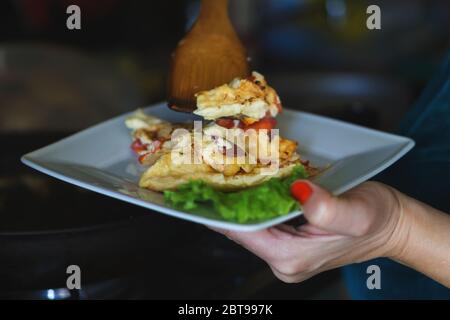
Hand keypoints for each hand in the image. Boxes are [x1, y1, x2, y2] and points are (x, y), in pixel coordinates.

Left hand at [212, 180, 408, 282]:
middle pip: (240, 230)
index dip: (217, 212)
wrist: (392, 227)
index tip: (196, 191)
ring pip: (247, 226)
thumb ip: (327, 206)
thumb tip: (296, 190)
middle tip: (202, 175)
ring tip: (216, 176)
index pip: (242, 233)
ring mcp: (284, 253)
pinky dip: (250, 204)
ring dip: (234, 203)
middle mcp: (282, 260)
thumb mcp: (356, 212)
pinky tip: (242, 185)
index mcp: (291, 257)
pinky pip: (260, 223)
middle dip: (222, 204)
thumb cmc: (377, 219)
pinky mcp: (287, 242)